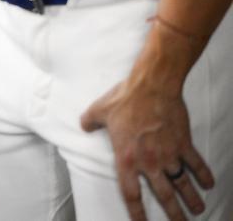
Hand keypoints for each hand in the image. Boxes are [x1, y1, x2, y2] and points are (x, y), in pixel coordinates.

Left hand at [81, 79, 213, 219]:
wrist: (152, 86)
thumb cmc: (125, 98)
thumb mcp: (99, 110)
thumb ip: (89, 122)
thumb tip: (83, 125)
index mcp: (126, 158)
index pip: (131, 193)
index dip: (136, 212)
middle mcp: (149, 162)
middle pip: (163, 195)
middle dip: (173, 213)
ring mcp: (169, 154)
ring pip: (183, 184)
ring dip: (191, 199)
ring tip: (198, 210)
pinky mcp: (184, 144)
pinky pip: (197, 164)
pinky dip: (204, 175)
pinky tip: (210, 184)